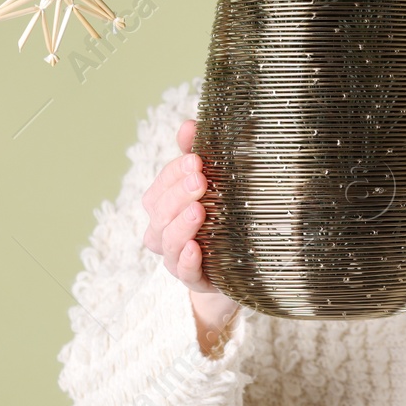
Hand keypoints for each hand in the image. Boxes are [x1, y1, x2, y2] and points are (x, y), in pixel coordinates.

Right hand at [142, 119, 238, 348]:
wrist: (247, 265)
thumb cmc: (225, 216)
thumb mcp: (215, 182)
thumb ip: (199, 154)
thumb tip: (188, 124)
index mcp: (166, 206)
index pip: (160, 186)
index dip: (174, 173)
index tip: (197, 160)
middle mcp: (166, 232)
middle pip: (159, 212)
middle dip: (178, 194)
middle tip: (201, 180)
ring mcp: (178, 258)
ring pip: (165, 242)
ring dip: (180, 225)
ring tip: (199, 211)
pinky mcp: (197, 280)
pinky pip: (184, 273)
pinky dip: (186, 261)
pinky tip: (196, 248)